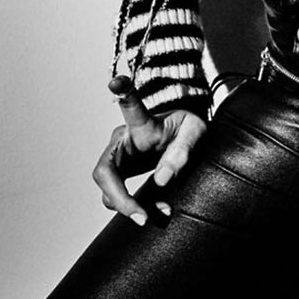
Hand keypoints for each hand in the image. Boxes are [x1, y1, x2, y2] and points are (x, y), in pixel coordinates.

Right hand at [92, 76, 206, 225]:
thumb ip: (184, 149)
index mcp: (143, 123)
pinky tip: (157, 210)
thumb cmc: (185, 129)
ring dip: (129, 207)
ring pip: (108, 190)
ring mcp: (118, 159)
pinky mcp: (121, 175)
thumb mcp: (195, 133)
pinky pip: (119, 198)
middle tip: (141, 216)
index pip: (132, 107)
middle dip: (119, 197)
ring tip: (161, 212)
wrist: (179, 138)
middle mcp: (123, 140)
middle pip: (104, 171)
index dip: (124, 95)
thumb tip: (162, 179)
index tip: (117, 83)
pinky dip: (135, 209)